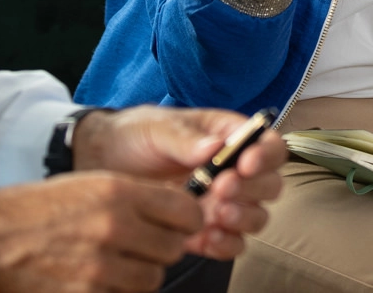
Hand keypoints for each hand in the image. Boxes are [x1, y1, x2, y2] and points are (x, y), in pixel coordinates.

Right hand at [0, 171, 202, 292]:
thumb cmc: (27, 212)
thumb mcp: (84, 185)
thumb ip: (131, 197)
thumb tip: (174, 210)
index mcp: (116, 191)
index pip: (187, 212)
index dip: (186, 219)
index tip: (178, 222)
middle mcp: (114, 228)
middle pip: (173, 248)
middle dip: (161, 247)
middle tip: (139, 244)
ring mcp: (101, 268)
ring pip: (152, 278)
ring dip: (140, 273)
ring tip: (112, 263)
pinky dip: (116, 291)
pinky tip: (94, 279)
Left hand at [72, 105, 287, 258]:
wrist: (102, 164)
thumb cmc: (134, 136)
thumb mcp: (156, 128)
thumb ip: (184, 138)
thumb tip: (215, 146)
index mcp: (228, 136)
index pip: (268, 144)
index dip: (265, 155)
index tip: (244, 164)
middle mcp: (233, 170)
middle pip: (269, 184)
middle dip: (252, 189)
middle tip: (221, 188)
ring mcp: (221, 202)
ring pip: (257, 216)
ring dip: (244, 218)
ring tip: (216, 214)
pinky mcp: (205, 229)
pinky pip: (231, 244)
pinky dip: (226, 245)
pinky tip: (207, 238)